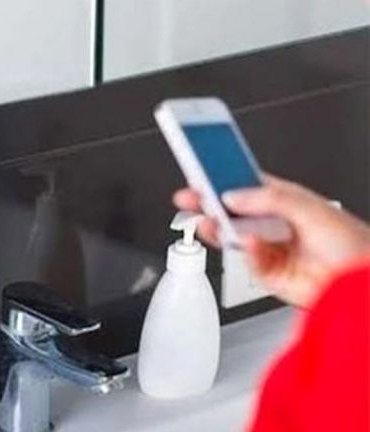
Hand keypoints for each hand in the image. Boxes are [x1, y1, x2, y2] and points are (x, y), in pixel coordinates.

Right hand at [173, 174, 369, 307]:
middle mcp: (276, 224)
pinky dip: (247, 253)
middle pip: (234, 211)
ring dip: (218, 229)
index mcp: (287, 201)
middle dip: (209, 203)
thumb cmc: (355, 246)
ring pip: (234, 237)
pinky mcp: (268, 274)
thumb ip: (270, 199)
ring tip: (206, 222)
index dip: (225, 177)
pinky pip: (247, 262)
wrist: (362, 287)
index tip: (204, 171)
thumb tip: (234, 196)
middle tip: (190, 197)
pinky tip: (251, 245)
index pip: (248, 184)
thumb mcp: (311, 209)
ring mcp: (271, 249)